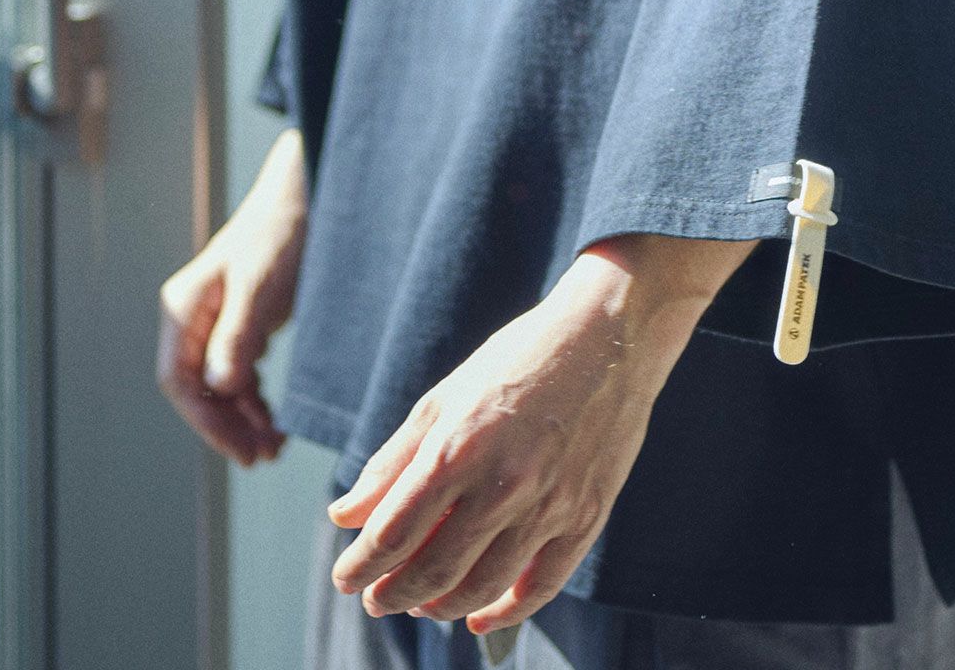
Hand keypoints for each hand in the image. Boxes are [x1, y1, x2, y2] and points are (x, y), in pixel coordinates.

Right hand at [156, 125, 307, 467]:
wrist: (310, 192)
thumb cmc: (283, 231)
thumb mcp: (262, 284)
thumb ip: (238, 335)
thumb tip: (219, 389)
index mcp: (184, 307)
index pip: (178, 380)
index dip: (206, 421)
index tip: (240, 450)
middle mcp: (193, 316)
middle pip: (196, 388)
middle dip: (226, 426)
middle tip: (261, 458)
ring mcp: (216, 318)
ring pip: (218, 384)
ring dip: (241, 418)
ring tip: (272, 447)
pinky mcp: (242, 320)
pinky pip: (237, 371)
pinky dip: (253, 398)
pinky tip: (272, 420)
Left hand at [326, 233, 757, 633]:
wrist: (609, 335)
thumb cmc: (520, 357)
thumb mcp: (447, 395)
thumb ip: (394, 459)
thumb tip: (345, 515)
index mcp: (458, 448)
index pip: (392, 533)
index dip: (359, 566)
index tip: (345, 578)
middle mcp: (502, 484)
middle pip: (432, 570)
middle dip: (392, 594)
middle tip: (375, 599)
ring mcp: (549, 505)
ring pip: (482, 587)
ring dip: (439, 607)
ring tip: (421, 605)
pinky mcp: (586, 515)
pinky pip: (542, 585)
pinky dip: (506, 614)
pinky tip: (480, 619)